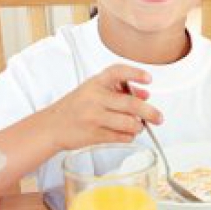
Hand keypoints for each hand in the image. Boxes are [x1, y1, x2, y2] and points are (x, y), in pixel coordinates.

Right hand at [40, 64, 161, 150]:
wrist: (51, 126)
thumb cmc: (76, 107)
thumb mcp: (95, 91)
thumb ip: (119, 90)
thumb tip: (145, 94)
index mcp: (96, 82)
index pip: (117, 72)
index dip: (135, 73)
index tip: (149, 79)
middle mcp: (94, 98)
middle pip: (131, 104)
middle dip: (150, 112)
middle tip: (159, 118)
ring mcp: (93, 117)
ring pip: (129, 123)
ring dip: (138, 127)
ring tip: (137, 126)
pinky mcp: (93, 134)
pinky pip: (121, 137)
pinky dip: (129, 137)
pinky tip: (126, 134)